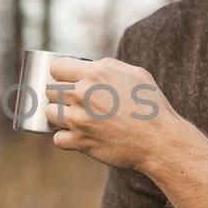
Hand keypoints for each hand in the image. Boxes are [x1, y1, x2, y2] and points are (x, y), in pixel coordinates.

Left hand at [45, 56, 179, 170]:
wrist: (159, 139)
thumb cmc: (151, 105)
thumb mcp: (134, 73)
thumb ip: (107, 66)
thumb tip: (89, 66)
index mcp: (94, 74)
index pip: (56, 67)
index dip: (60, 73)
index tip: (65, 79)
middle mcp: (82, 94)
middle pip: (49, 90)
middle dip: (58, 94)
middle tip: (71, 100)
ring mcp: (79, 119)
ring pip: (48, 113)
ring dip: (58, 115)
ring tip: (72, 117)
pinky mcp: (80, 142)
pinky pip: (57, 138)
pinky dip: (64, 138)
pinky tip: (75, 135)